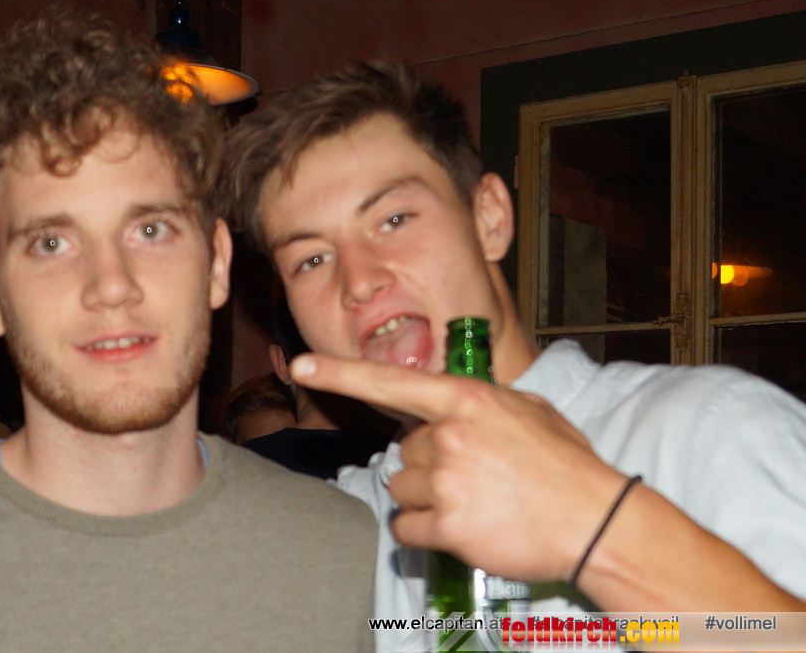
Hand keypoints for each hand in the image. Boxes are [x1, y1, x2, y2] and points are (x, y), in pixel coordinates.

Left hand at [290, 353, 624, 581]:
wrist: (595, 520)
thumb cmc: (566, 463)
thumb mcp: (529, 409)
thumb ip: (480, 401)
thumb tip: (450, 405)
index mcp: (464, 400)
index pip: (389, 382)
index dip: (339, 373)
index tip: (300, 366)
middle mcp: (447, 437)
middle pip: (402, 450)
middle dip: (427, 462)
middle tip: (471, 473)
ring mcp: (445, 482)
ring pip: (399, 488)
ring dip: (424, 496)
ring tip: (471, 499)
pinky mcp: (448, 527)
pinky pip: (405, 527)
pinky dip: (422, 530)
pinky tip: (459, 526)